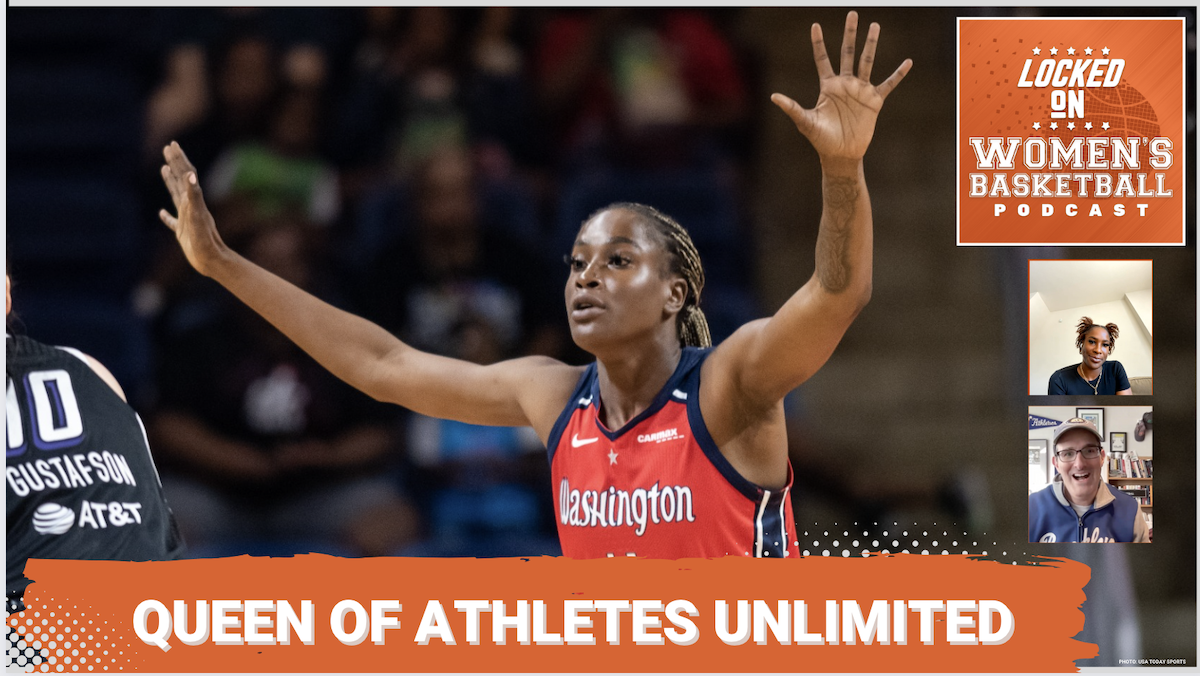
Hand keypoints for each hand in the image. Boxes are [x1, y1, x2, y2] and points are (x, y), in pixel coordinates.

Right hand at [158, 141, 226, 276]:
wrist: (212, 261)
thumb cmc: (205, 240)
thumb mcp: (198, 215)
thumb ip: (194, 195)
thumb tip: (191, 174)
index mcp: (192, 200)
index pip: (186, 174)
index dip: (178, 159)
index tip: (172, 144)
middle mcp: (190, 206)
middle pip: (182, 179)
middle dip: (175, 163)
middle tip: (168, 147)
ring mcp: (186, 219)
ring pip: (176, 195)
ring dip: (170, 181)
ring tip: (164, 169)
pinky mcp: (183, 232)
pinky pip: (172, 221)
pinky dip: (166, 216)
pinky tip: (162, 213)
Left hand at [771, 11, 910, 162]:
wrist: (840, 154)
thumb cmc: (821, 139)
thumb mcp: (805, 122)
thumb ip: (792, 108)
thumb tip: (773, 96)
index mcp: (828, 86)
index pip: (822, 59)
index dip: (818, 43)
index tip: (815, 25)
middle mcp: (845, 84)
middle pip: (847, 53)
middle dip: (849, 34)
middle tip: (852, 14)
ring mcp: (860, 90)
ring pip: (866, 62)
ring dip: (870, 44)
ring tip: (875, 26)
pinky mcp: (874, 101)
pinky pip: (888, 84)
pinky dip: (898, 74)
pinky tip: (907, 62)